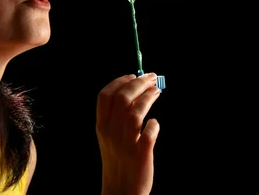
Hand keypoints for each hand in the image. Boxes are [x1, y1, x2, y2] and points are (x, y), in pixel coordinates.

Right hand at [96, 73, 160, 194]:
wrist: (120, 191)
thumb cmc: (118, 161)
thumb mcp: (109, 137)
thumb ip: (117, 116)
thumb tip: (135, 92)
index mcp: (101, 126)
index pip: (105, 96)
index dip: (119, 81)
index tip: (132, 75)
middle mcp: (111, 133)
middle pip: (123, 99)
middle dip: (139, 84)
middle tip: (152, 77)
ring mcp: (125, 144)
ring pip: (135, 113)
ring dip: (148, 98)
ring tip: (157, 91)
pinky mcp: (140, 156)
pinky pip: (148, 135)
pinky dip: (154, 125)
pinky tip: (155, 123)